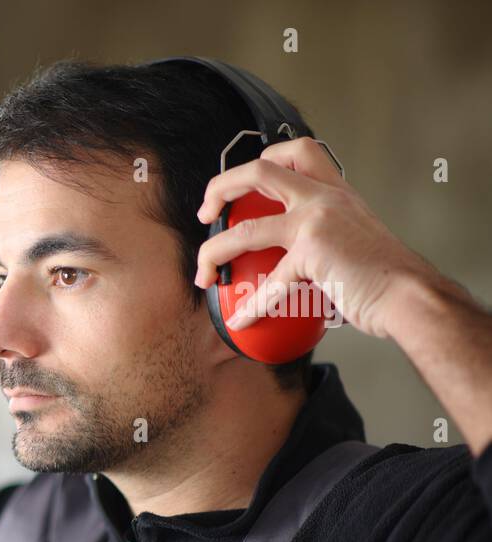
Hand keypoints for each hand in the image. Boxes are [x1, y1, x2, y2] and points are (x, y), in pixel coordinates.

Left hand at [194, 137, 441, 337]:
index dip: (263, 158)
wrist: (409, 294)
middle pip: (259, 170)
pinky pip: (267, 284)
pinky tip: (242, 319)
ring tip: (202, 273)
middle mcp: (324, 197)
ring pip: (245, 228)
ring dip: (213, 252)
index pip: (298, 152)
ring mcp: (316, 221)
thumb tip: (293, 262)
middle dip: (220, 187)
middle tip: (206, 214)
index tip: (242, 185)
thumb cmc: (385, 276)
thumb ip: (325, 237)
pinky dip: (250, 306)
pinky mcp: (311, 252)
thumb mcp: (354, 240)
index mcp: (336, 191)